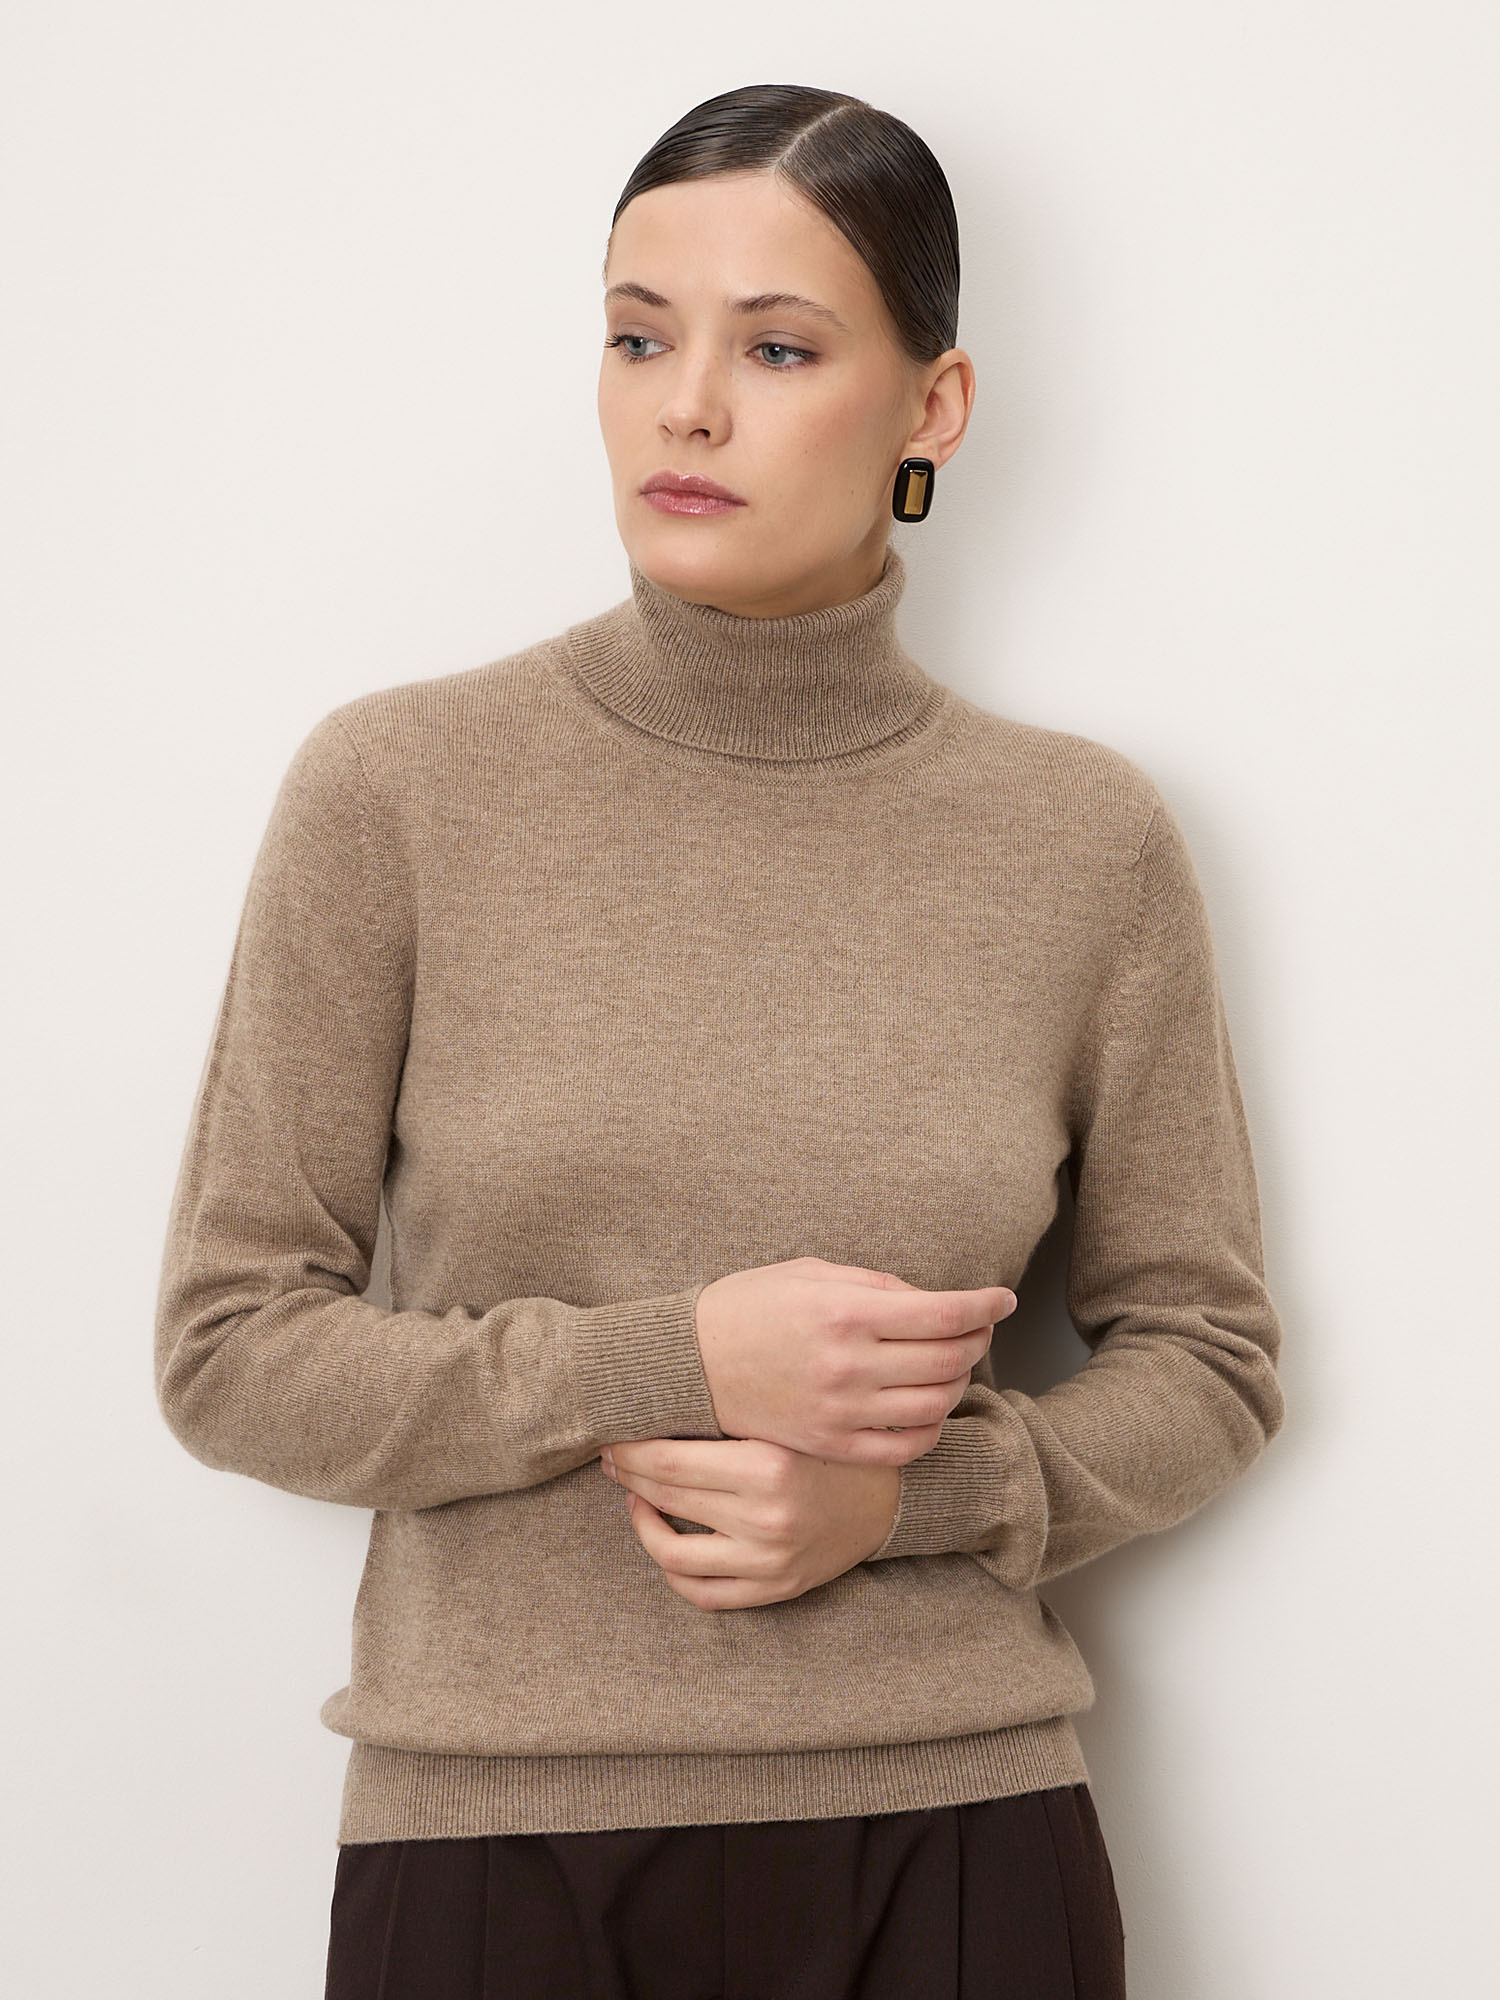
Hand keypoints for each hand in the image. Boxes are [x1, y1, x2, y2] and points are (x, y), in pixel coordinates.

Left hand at [599, 1435, 900, 1609]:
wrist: (890, 1495)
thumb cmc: (828, 1444)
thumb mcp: (784, 1417)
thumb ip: (728, 1413)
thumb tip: (650, 1399)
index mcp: (767, 1465)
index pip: (668, 1459)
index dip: (629, 1448)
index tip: (614, 1436)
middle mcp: (766, 1518)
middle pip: (665, 1497)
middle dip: (628, 1475)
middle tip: (614, 1458)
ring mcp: (770, 1561)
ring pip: (673, 1555)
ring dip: (643, 1525)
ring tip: (638, 1498)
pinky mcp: (776, 1589)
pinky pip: (704, 1594)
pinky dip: (674, 1570)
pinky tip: (667, 1539)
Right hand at [692, 1256, 1015, 1464]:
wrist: (690, 1364)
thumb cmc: (749, 1307)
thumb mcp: (811, 1273)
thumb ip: (877, 1285)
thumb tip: (932, 1301)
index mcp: (845, 1313)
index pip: (944, 1313)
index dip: (985, 1305)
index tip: (1002, 1298)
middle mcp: (849, 1365)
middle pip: (948, 1358)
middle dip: (977, 1338)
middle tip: (978, 1326)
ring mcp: (842, 1411)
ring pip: (935, 1403)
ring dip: (958, 1381)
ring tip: (953, 1363)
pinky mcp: (832, 1444)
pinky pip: (906, 1446)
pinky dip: (932, 1428)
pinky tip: (929, 1408)